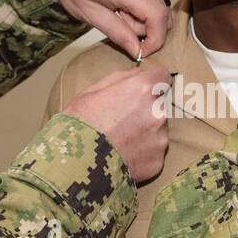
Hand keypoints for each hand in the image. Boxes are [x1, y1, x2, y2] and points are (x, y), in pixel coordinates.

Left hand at [45, 0, 171, 59]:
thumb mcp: (90, 15)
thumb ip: (118, 34)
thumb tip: (137, 51)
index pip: (158, 16)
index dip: (155, 39)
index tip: (142, 51)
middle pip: (163, 13)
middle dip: (146, 29)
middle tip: (121, 23)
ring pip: (163, 6)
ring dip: (146, 17)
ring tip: (122, 11)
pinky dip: (147, 5)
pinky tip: (127, 1)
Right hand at [63, 66, 171, 183]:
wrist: (75, 163)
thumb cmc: (79, 123)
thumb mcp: (92, 91)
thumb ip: (121, 78)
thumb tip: (140, 74)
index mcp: (142, 89)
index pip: (162, 76)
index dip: (152, 83)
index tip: (145, 90)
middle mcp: (157, 111)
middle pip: (159, 105)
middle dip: (146, 110)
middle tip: (123, 122)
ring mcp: (160, 138)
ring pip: (159, 130)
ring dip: (146, 133)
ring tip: (121, 142)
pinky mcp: (158, 161)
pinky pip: (154, 152)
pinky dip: (143, 154)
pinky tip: (124, 157)